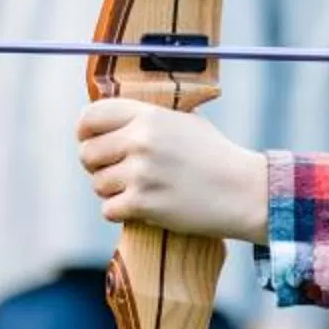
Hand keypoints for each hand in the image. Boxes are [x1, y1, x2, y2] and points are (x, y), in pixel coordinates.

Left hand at [77, 99, 269, 241]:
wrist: (243, 191)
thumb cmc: (215, 157)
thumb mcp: (185, 122)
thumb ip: (148, 119)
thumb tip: (110, 121)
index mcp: (148, 115)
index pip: (91, 116)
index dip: (85, 132)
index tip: (91, 141)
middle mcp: (141, 140)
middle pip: (87, 154)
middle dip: (97, 166)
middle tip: (117, 173)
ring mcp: (141, 172)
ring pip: (97, 185)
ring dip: (112, 192)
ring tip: (140, 191)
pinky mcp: (143, 203)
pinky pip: (109, 210)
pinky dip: (121, 212)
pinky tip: (142, 208)